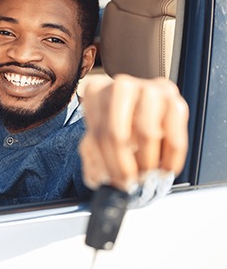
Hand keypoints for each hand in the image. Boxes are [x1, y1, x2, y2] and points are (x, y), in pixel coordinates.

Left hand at [79, 74, 188, 191]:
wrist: (137, 105)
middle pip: (117, 133)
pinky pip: (175, 138)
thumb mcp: (96, 137)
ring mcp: (150, 90)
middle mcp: (122, 86)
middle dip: (123, 165)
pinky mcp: (174, 101)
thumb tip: (98, 178)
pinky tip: (164, 169)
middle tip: (128, 182)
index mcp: (96, 92)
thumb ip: (92, 157)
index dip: (106, 163)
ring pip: (147, 134)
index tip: (112, 180)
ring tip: (144, 175)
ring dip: (146, 162)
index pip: (98, 134)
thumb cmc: (114, 122)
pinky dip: (170, 160)